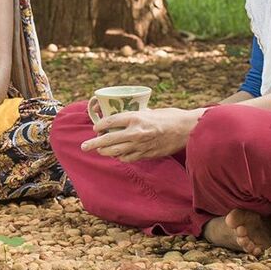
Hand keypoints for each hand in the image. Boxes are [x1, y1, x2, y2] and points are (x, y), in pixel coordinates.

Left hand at [80, 107, 203, 161]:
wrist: (187, 130)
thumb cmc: (169, 117)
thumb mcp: (149, 111)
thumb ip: (136, 115)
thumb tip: (123, 117)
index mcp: (135, 117)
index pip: (110, 122)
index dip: (99, 126)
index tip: (95, 128)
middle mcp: (135, 132)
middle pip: (108, 140)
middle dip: (93, 144)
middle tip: (84, 147)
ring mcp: (140, 145)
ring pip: (115, 152)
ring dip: (105, 152)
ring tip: (99, 151)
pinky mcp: (146, 154)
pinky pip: (128, 158)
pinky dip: (120, 157)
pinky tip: (117, 155)